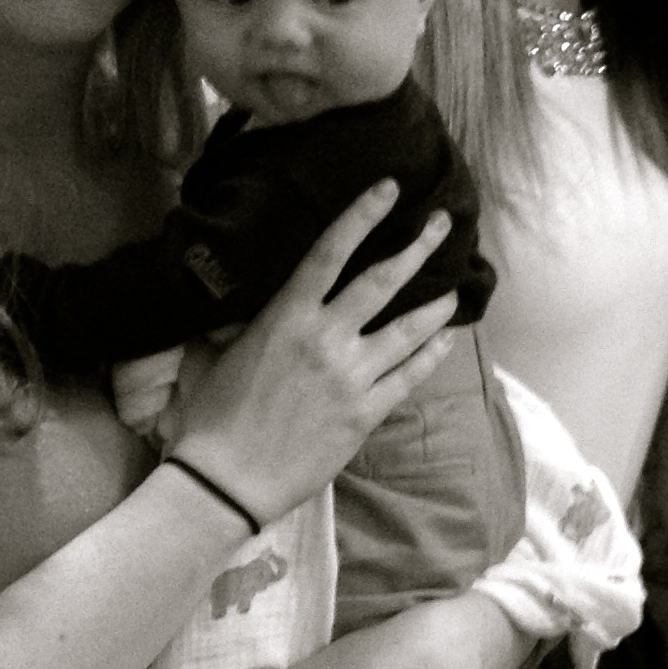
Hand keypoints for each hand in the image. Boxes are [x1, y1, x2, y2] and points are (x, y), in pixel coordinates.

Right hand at [175, 187, 458, 528]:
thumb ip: (244, 323)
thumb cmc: (212, 418)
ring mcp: (351, 377)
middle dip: (416, 248)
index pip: (329, 253)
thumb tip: (251, 305)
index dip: (361, 216)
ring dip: (436, 304)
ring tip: (455, 287)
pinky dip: (432, 353)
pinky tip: (446, 339)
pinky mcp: (366, 413)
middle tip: (441, 224)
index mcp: (285, 318)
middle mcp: (325, 340)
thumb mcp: (216, 354)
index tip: (389, 188)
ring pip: (408, 328)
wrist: (227, 480)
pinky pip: (410, 375)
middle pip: (382, 281)